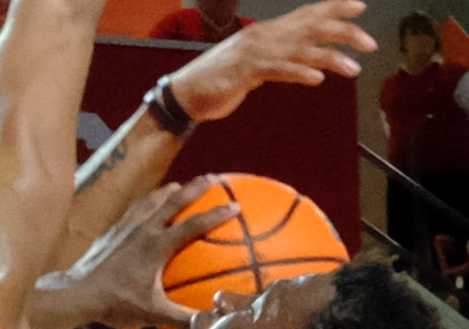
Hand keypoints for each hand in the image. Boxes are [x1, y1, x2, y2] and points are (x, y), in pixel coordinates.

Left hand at [66, 176, 238, 328]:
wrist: (78, 293)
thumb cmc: (116, 303)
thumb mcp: (153, 313)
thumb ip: (183, 317)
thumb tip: (210, 321)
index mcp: (156, 246)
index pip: (193, 225)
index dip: (216, 215)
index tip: (236, 206)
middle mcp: (142, 230)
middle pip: (173, 201)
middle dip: (194, 187)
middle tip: (212, 178)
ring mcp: (125, 228)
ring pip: (150, 200)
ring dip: (167, 191)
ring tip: (178, 186)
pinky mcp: (111, 231)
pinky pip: (133, 209)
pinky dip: (145, 203)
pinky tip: (146, 206)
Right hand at [170, 0, 377, 122]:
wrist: (184, 94)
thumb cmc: (216, 82)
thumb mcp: (251, 66)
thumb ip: (276, 60)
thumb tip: (302, 65)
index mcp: (266, 33)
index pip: (306, 13)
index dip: (335, 8)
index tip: (360, 7)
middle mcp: (263, 37)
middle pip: (312, 27)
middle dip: (345, 32)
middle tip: (370, 43)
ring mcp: (254, 53)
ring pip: (301, 49)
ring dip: (331, 58)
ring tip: (354, 68)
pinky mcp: (244, 72)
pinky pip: (278, 69)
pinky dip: (299, 72)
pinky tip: (317, 78)